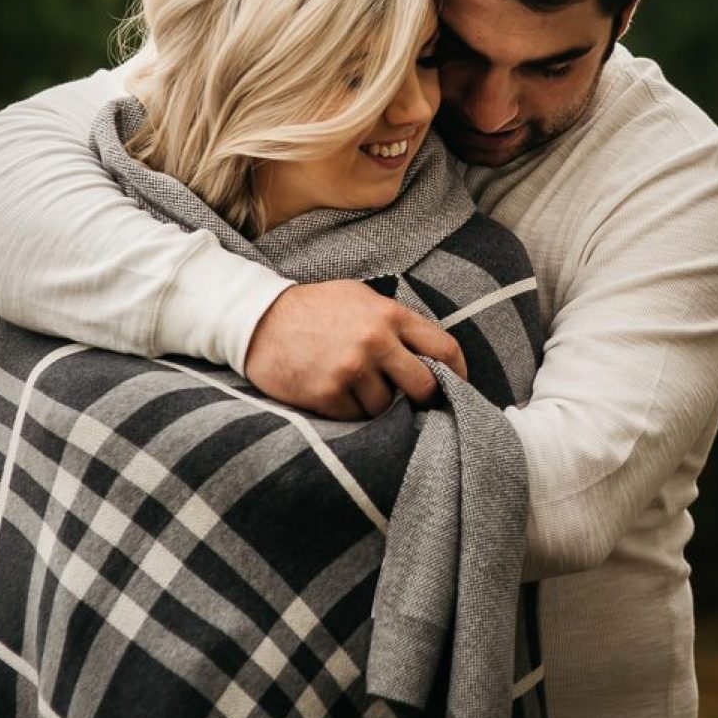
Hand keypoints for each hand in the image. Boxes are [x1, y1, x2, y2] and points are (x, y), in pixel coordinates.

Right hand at [243, 281, 467, 418]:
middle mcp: (375, 341)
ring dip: (378, 404)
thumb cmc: (316, 309)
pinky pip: (355, 417)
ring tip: (358, 387)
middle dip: (423, 398)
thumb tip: (430, 355)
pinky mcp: (326, 393)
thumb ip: (396, 323)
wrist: (259, 319)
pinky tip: (336, 393)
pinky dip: (350, 412)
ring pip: (387, 407)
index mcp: (390, 315)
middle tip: (413, 401)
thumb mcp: (362, 300)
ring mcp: (351, 369)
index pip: (444, 348)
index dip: (458, 372)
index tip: (457, 384)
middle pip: (425, 386)